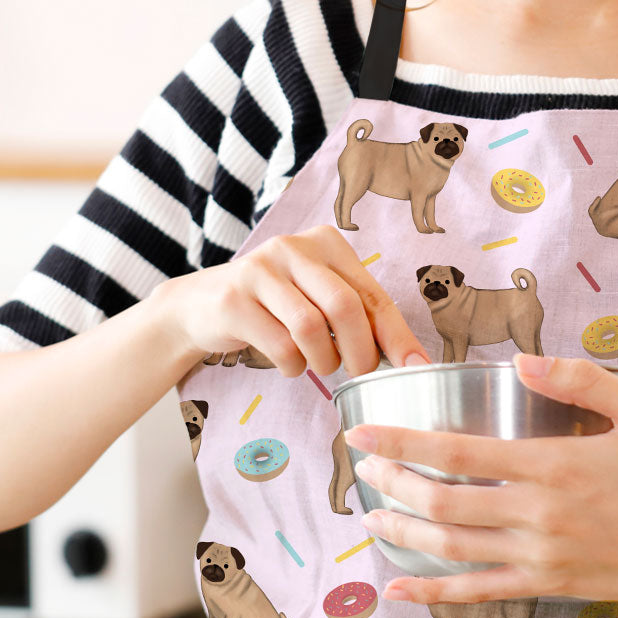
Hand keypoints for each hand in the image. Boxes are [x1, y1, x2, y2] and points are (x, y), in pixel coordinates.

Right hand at [150, 225, 430, 377]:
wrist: (200, 305)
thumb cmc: (274, 306)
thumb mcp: (318, 298)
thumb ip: (360, 316)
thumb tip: (413, 358)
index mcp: (326, 243)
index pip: (372, 293)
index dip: (397, 334)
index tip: (416, 366)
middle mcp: (293, 248)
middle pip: (345, 307)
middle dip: (360, 352)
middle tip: (359, 373)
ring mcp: (260, 270)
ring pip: (311, 327)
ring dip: (323, 361)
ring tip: (319, 366)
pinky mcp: (234, 300)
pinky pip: (279, 345)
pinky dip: (292, 366)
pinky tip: (289, 364)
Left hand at [344, 351, 617, 606]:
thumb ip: (581, 380)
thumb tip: (521, 361)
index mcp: (554, 466)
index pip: (458, 453)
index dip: (402, 442)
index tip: (363, 432)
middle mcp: (538, 516)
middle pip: (442, 502)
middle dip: (392, 483)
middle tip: (361, 466)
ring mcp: (540, 558)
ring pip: (451, 548)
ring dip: (403, 532)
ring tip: (370, 516)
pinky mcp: (548, 586)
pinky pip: (479, 593)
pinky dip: (434, 594)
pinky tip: (400, 591)